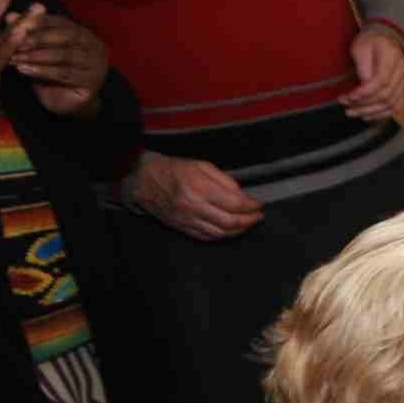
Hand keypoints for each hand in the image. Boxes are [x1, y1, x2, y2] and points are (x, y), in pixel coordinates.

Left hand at [10, 12, 110, 114]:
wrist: (68, 104)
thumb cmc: (51, 75)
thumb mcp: (38, 52)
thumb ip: (28, 35)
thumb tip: (10, 16)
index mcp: (84, 34)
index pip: (61, 22)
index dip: (39, 22)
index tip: (16, 24)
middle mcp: (95, 46)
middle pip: (67, 36)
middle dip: (39, 37)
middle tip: (16, 40)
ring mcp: (97, 64)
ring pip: (65, 55)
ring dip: (37, 55)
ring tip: (15, 57)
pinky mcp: (92, 82)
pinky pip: (64, 73)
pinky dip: (42, 71)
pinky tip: (24, 70)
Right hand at [126, 150, 262, 240]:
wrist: (145, 180)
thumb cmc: (174, 169)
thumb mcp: (202, 165)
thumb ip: (224, 180)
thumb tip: (242, 195)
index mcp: (199, 188)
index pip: (234, 203)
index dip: (251, 206)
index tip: (259, 205)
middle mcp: (193, 206)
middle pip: (229, 222)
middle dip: (249, 221)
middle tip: (258, 217)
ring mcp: (186, 219)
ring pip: (220, 233)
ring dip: (238, 231)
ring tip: (248, 223)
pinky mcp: (181, 227)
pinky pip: (206, 237)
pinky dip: (222, 236)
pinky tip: (230, 230)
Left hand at [341, 27, 403, 118]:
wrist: (387, 39)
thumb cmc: (371, 42)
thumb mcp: (360, 47)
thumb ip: (362, 66)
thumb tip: (363, 85)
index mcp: (391, 57)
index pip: (381, 80)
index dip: (364, 92)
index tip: (349, 96)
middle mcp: (401, 71)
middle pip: (386, 94)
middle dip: (364, 103)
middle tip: (346, 105)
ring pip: (391, 103)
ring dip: (371, 111)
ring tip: (353, 112)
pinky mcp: (402, 88)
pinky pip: (396, 106)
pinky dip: (382, 114)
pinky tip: (368, 116)